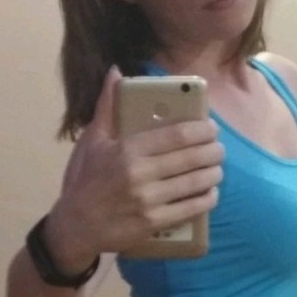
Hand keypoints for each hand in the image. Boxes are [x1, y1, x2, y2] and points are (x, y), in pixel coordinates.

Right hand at [46, 66, 223, 270]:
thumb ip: (107, 106)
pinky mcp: (155, 222)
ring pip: (196, 182)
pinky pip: (192, 208)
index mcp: (128, 150)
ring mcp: (149, 200)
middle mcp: (140, 174)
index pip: (177, 135)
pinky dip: (207, 199)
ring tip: (217, 168)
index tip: (212, 128)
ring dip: (214, 174)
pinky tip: (211, 192)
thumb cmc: (85, 179)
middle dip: (213, 151)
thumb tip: (116, 71)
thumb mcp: (93, 140)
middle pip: (192, 158)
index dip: (202, 130)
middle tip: (219, 148)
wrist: (76, 224)